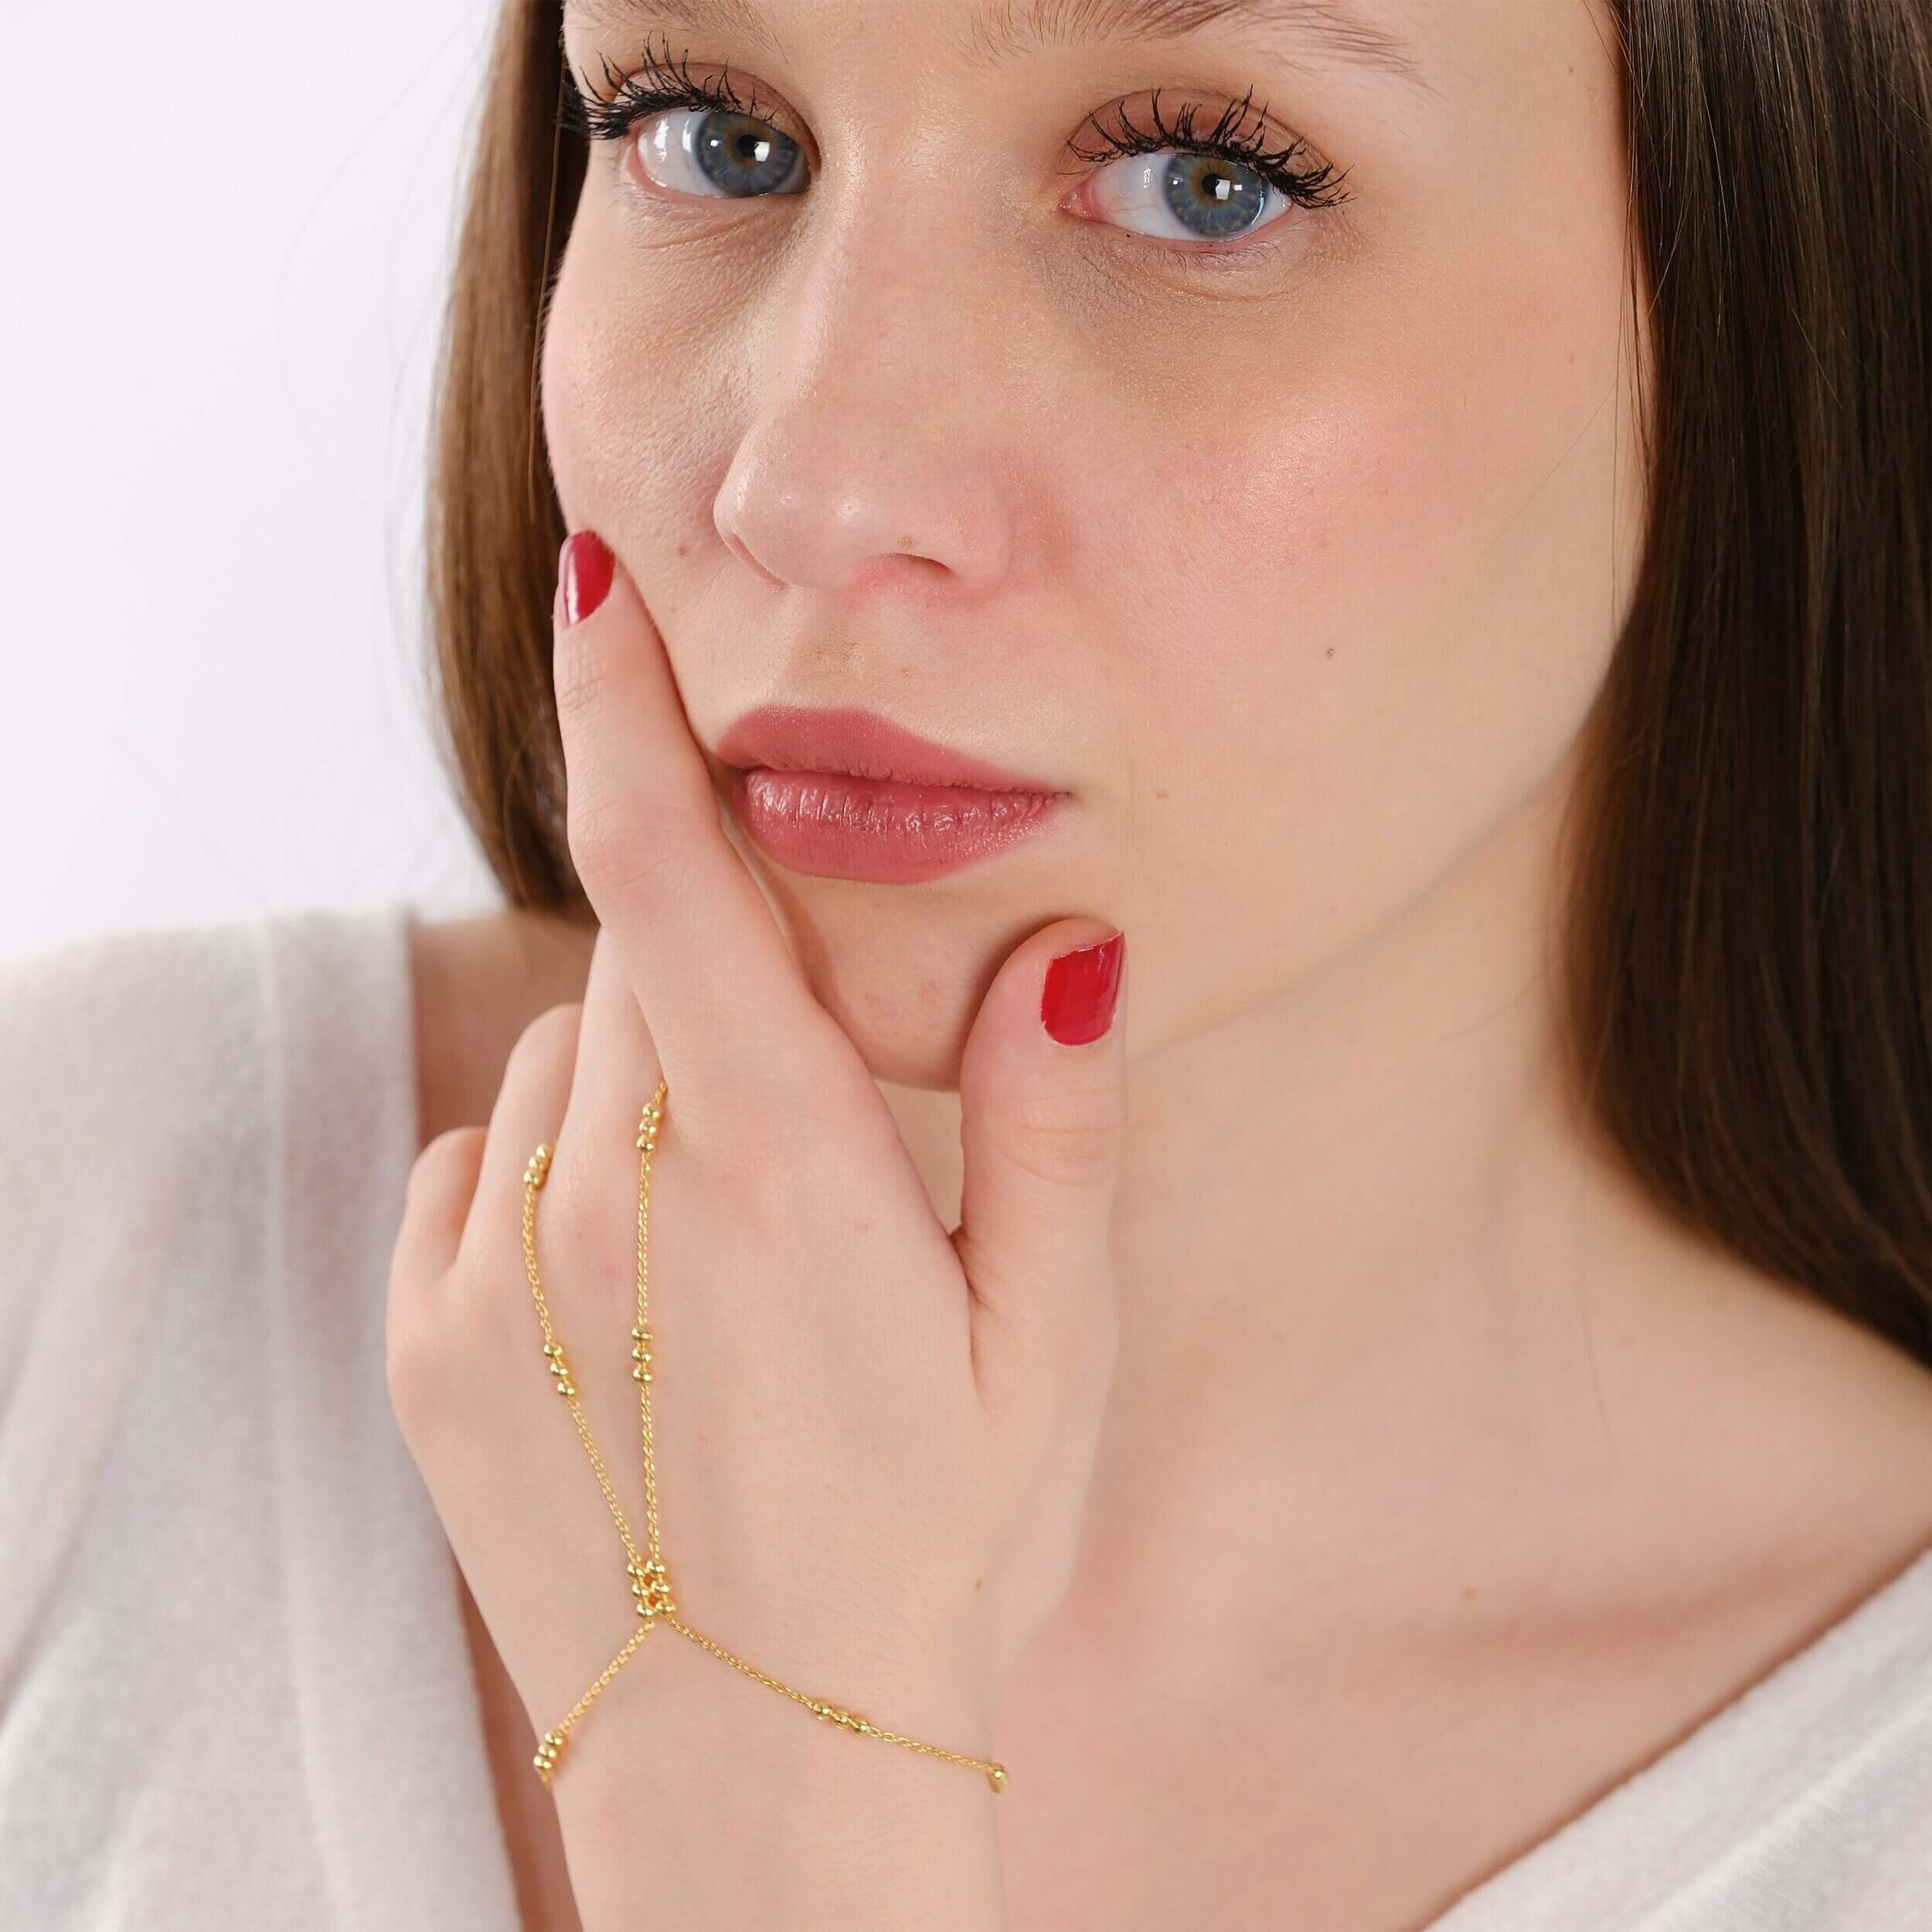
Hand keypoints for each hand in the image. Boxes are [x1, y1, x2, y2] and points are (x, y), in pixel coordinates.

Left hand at [386, 530, 1129, 1800]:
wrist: (763, 1763)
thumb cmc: (936, 1545)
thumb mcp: (1052, 1339)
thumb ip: (1059, 1120)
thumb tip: (1061, 940)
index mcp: (781, 1166)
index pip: (670, 870)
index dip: (626, 704)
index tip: (593, 579)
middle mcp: (611, 1191)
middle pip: (638, 959)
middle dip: (724, 970)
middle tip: (815, 1111)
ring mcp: (495, 1268)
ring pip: (566, 1062)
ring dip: (648, 1088)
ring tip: (736, 1246)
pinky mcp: (428, 1336)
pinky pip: (482, 1162)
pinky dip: (559, 1175)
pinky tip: (639, 1297)